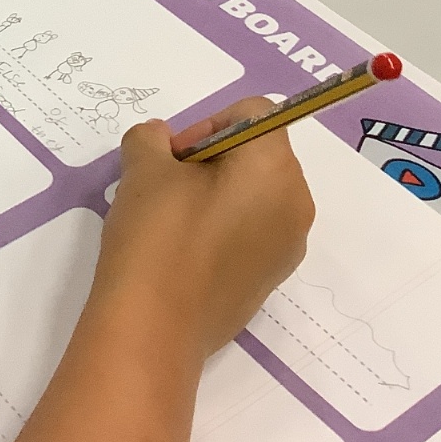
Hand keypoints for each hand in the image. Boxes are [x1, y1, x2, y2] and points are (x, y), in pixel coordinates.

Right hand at [93, 100, 314, 361]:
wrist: (155, 328)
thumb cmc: (156, 236)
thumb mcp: (143, 170)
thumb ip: (151, 139)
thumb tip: (162, 142)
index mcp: (275, 168)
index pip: (252, 113)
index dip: (206, 124)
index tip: (172, 158)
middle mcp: (296, 205)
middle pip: (257, 154)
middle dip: (210, 158)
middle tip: (164, 184)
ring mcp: (287, 247)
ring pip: (253, 195)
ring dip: (213, 193)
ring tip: (168, 218)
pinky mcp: (269, 280)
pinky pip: (251, 232)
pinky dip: (220, 228)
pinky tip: (181, 251)